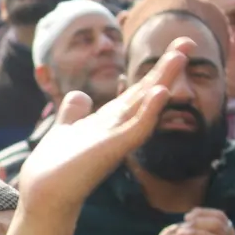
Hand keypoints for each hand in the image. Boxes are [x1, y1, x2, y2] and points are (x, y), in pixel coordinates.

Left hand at [0, 38, 191, 234]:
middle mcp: (118, 127)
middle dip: (167, 68)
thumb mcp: (66, 129)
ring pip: (146, 105)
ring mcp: (118, 138)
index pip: (137, 91)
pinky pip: (136, 129)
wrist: (44, 193)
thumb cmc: (56, 167)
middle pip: (147, 92)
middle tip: (189, 42)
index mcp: (109, 121)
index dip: (154, 70)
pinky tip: (159, 92)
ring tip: (180, 55)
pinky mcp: (112, 150)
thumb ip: (74, 112)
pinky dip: (149, 111)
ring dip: (163, 80)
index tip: (173, 49)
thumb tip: (80, 95)